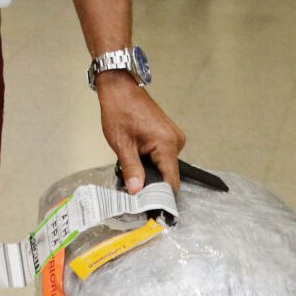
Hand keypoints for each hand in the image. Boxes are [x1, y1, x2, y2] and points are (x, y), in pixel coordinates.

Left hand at [95, 74, 184, 194]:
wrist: (120, 88)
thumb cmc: (119, 111)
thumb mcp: (122, 144)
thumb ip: (132, 170)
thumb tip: (137, 192)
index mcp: (167, 144)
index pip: (171, 180)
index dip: (161, 196)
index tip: (150, 207)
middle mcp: (176, 141)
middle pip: (168, 174)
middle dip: (152, 182)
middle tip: (133, 188)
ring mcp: (174, 137)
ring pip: (165, 165)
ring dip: (150, 170)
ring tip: (132, 167)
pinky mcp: (169, 135)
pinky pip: (163, 155)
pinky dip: (151, 161)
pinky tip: (137, 157)